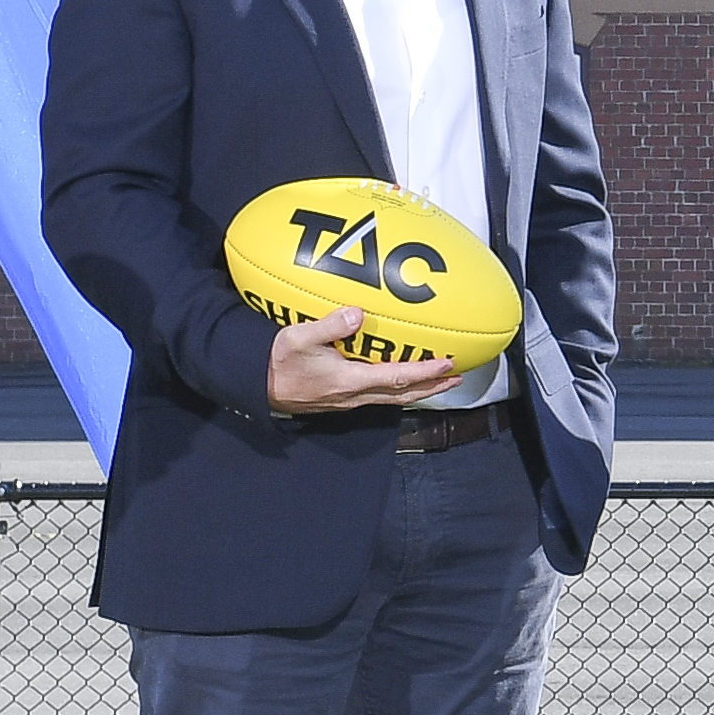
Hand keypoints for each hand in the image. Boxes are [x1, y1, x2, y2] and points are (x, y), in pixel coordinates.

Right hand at [262, 306, 465, 417]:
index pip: (396, 378)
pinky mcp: (342, 400)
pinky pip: (379, 397)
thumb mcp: (297, 337)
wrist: (256, 385)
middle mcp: (353, 395)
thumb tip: (357, 313)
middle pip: (403, 395)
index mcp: (348, 380)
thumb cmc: (276, 361)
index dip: (425, 372)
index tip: (448, 364)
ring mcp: (348, 401)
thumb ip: (329, 326)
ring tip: (440, 382)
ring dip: (420, 391)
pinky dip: (399, 390)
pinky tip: (404, 382)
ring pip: (393, 399)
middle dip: (432, 386)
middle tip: (458, 378)